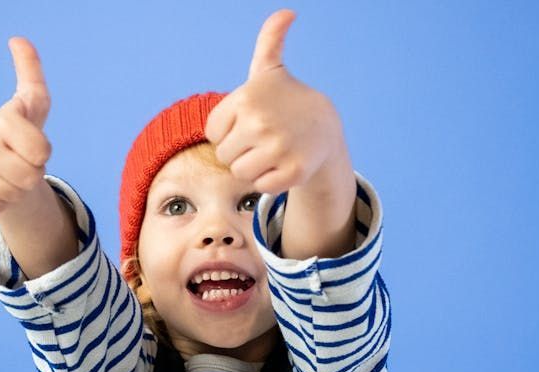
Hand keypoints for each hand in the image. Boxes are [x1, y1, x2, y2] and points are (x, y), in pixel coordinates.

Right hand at [0, 37, 53, 216]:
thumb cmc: (22, 133)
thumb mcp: (35, 103)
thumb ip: (31, 71)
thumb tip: (18, 39)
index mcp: (3, 120)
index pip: (43, 152)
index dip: (43, 152)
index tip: (30, 143)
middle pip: (31, 176)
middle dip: (32, 172)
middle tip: (19, 161)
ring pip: (15, 193)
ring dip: (17, 188)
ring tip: (8, 173)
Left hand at [204, 9, 346, 195]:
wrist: (325, 127)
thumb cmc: (287, 100)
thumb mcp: (270, 70)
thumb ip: (269, 40)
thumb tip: (287, 11)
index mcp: (245, 99)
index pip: (213, 134)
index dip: (228, 132)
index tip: (249, 122)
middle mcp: (260, 123)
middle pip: (225, 156)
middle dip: (240, 151)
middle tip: (263, 139)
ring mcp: (278, 148)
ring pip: (241, 174)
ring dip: (254, 168)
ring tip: (271, 152)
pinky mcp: (293, 172)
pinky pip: (262, 187)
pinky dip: (270, 181)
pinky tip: (283, 164)